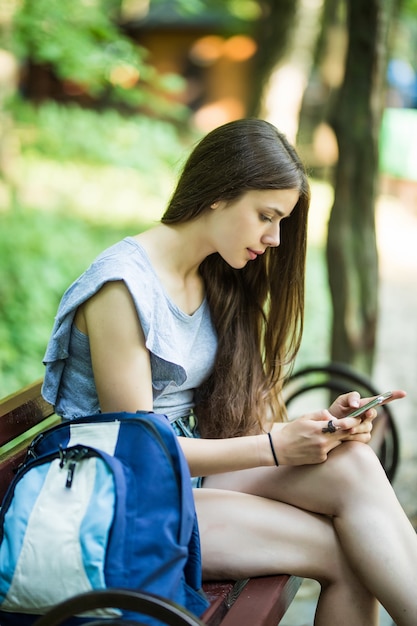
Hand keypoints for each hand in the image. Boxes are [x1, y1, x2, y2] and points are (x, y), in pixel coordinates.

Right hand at [270, 389, 405, 464]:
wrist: (279, 450)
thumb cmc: (291, 431)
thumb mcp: (304, 417)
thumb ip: (321, 415)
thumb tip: (334, 416)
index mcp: (319, 429)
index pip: (343, 425)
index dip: (354, 421)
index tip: (360, 418)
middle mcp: (323, 442)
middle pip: (345, 435)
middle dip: (354, 429)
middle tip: (361, 424)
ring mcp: (323, 452)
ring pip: (339, 443)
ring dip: (342, 438)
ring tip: (344, 432)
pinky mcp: (321, 459)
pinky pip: (331, 451)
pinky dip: (330, 446)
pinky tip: (322, 444)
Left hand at [328, 389, 405, 442]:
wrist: (327, 429)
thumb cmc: (334, 412)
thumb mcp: (341, 401)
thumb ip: (351, 397)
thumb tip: (358, 404)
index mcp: (364, 405)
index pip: (381, 400)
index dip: (393, 396)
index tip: (403, 393)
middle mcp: (367, 416)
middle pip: (372, 414)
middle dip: (364, 416)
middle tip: (354, 418)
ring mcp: (367, 427)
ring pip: (366, 427)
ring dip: (353, 427)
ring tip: (342, 426)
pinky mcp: (363, 438)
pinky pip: (362, 437)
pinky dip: (352, 435)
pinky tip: (344, 434)